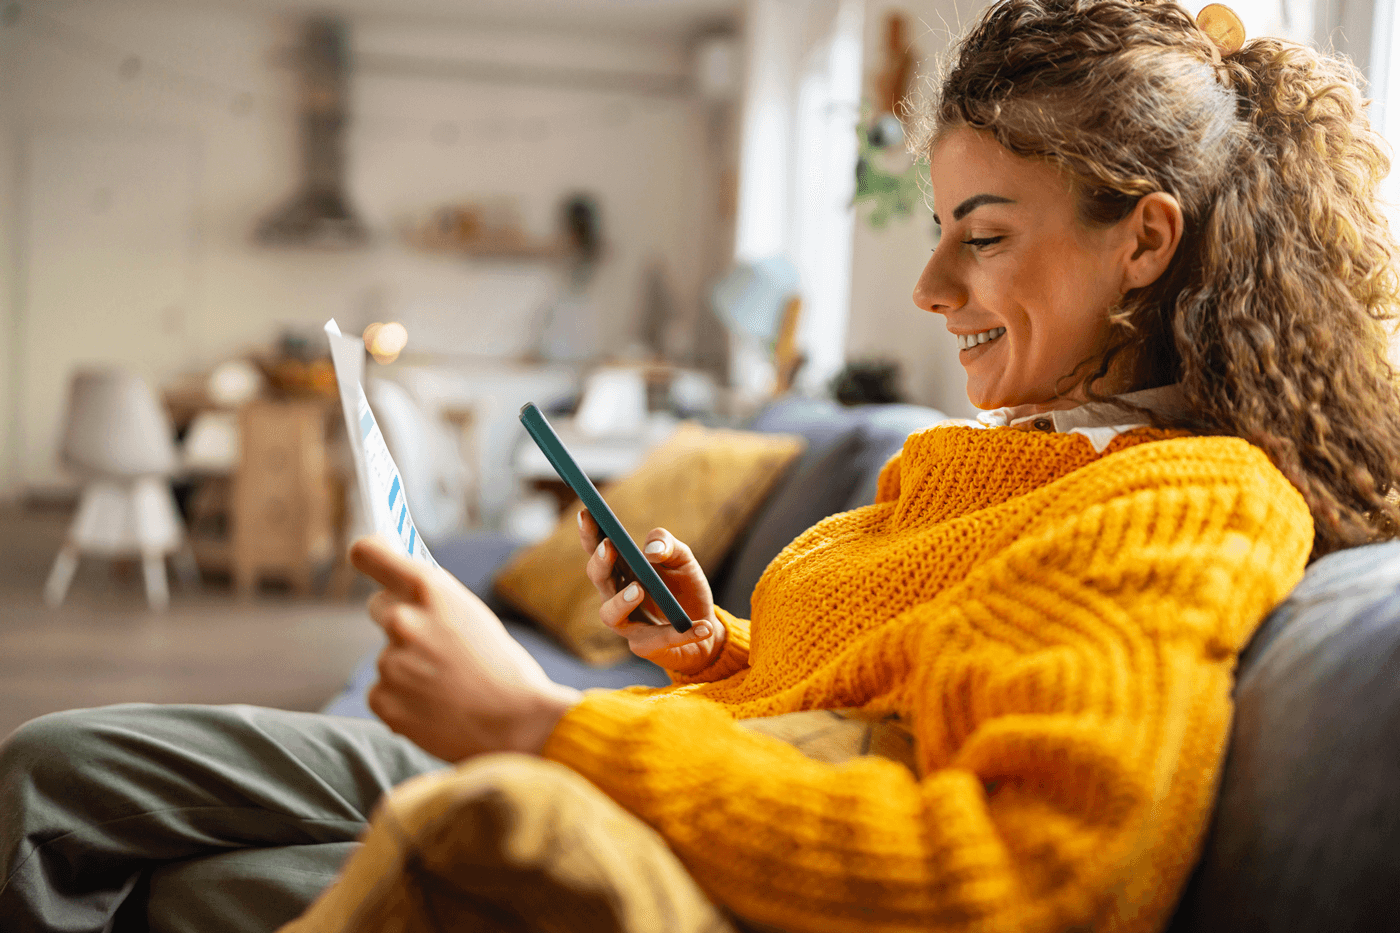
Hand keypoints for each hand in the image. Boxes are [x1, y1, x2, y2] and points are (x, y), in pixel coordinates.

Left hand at [351, 535, 581, 761]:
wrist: (518, 724)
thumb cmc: (504, 668)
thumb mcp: (472, 616)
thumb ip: (434, 600)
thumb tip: (401, 588)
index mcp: (429, 590)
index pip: (369, 553)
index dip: (369, 554)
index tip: (372, 558)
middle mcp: (402, 620)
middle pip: (378, 606)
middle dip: (398, 619)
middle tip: (432, 643)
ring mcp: (389, 662)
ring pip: (387, 655)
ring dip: (406, 667)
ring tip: (447, 686)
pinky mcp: (382, 699)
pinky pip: (383, 691)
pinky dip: (402, 700)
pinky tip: (435, 708)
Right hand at [578, 510, 725, 676]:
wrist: (706, 629)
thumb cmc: (686, 590)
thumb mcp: (683, 560)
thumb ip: (668, 546)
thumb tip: (651, 550)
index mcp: (622, 570)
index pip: (599, 549)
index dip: (590, 533)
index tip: (588, 512)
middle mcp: (616, 596)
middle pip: (598, 579)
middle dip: (600, 563)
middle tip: (608, 547)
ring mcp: (627, 624)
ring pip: (610, 615)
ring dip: (621, 601)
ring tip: (638, 589)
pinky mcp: (646, 647)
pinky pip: (658, 640)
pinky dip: (682, 633)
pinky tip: (703, 626)